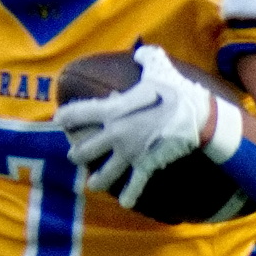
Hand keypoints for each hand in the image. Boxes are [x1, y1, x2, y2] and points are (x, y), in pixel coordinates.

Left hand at [56, 45, 239, 201]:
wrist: (197, 116)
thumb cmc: (175, 90)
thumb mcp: (159, 69)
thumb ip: (146, 58)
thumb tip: (141, 53)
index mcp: (113, 109)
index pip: (79, 113)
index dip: (66, 116)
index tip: (59, 119)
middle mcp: (116, 133)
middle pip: (84, 149)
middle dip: (77, 153)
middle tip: (75, 155)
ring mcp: (130, 152)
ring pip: (105, 172)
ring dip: (98, 180)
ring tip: (93, 184)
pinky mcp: (146, 165)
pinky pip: (136, 184)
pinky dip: (131, 195)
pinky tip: (125, 203)